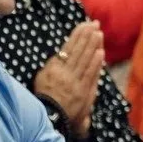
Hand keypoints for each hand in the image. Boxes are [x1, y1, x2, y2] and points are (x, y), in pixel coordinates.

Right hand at [32, 20, 102, 136]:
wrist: (50, 117)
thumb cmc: (45, 96)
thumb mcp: (42, 78)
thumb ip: (53, 65)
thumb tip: (63, 54)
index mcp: (53, 68)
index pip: (68, 47)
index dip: (78, 35)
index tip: (85, 25)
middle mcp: (64, 73)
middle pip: (78, 51)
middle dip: (87, 36)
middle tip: (95, 24)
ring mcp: (74, 82)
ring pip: (85, 60)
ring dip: (93, 45)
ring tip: (99, 33)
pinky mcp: (83, 91)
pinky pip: (90, 74)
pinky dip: (96, 63)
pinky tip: (100, 52)